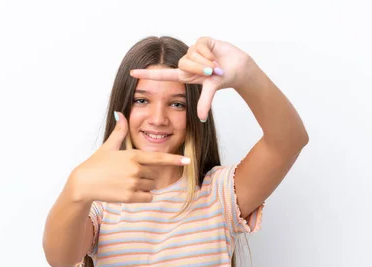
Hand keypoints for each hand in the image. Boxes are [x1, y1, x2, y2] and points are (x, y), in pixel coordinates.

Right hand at [71, 112, 190, 202]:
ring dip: (144, 186)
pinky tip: (129, 192)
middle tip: (128, 174)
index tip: (187, 160)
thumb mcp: (109, 146)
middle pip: (154, 174)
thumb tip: (119, 113)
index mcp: (133, 156)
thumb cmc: (96, 163)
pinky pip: (148, 197)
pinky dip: (143, 196)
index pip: (159, 158)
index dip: (174, 159)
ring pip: (151, 186)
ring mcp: (133, 184)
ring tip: (126, 182)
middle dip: (146, 175)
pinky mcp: (130, 197)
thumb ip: (119, 131)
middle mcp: (136, 169)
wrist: (83, 183)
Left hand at [130, 37, 252, 121]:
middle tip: (212, 73)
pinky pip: (200, 47)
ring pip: (192, 56)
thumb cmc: (224, 79)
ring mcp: (194, 51)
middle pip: (183, 64)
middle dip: (200, 70)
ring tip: (216, 66)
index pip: (163, 75)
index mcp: (185, 75)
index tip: (131, 73)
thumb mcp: (211, 90)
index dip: (148, 74)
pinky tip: (217, 56)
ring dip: (207, 63)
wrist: (239, 68)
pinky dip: (210, 54)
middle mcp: (187, 62)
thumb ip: (204, 102)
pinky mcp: (202, 41)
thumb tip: (201, 119)